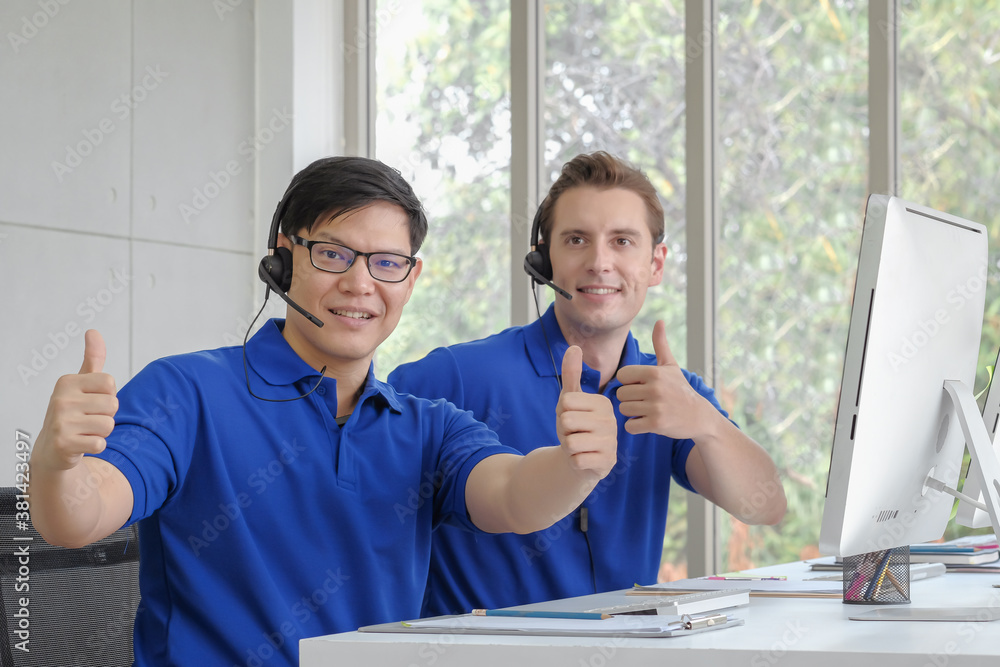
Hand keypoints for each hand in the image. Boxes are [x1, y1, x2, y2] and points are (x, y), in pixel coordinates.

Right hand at [34, 330, 117, 470]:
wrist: (51, 449)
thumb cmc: (72, 412)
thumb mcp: (81, 383)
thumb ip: (92, 359)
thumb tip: (93, 331)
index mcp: (67, 382)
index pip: (110, 383)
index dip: (107, 395)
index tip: (91, 401)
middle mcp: (61, 399)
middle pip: (112, 405)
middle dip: (106, 415)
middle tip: (88, 419)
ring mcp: (61, 422)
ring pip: (108, 425)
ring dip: (102, 432)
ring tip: (84, 431)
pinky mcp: (64, 444)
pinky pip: (100, 443)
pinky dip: (96, 446)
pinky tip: (81, 444)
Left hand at [556, 345, 616, 478]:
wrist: (580, 457)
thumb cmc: (575, 425)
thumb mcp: (569, 399)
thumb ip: (571, 373)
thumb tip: (574, 346)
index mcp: (603, 402)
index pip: (566, 402)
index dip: (562, 412)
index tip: (573, 417)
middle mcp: (611, 421)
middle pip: (567, 421)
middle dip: (564, 430)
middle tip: (575, 433)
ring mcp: (611, 442)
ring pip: (570, 441)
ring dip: (568, 446)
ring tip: (579, 445)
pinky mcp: (607, 462)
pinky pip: (576, 460)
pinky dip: (574, 461)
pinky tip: (584, 458)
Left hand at [616, 320, 713, 438]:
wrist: (699, 416)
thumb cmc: (680, 389)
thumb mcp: (671, 366)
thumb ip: (661, 344)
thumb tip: (659, 320)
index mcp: (654, 372)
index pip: (622, 376)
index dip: (629, 382)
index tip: (641, 386)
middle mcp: (655, 388)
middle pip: (621, 394)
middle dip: (630, 399)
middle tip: (645, 401)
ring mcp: (656, 407)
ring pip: (624, 409)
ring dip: (632, 413)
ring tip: (647, 411)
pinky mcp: (656, 424)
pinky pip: (630, 426)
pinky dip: (635, 426)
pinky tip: (647, 422)